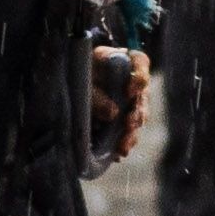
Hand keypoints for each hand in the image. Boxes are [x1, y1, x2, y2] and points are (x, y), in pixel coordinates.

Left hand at [90, 46, 151, 162]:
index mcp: (124, 60)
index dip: (139, 76)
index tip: (130, 91)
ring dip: (132, 133)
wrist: (72, 83)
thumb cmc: (80, 73)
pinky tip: (117, 154)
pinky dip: (124, 143)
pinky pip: (129, 132)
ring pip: (138, 117)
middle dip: (136, 114)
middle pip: (142, 96)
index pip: (140, 62)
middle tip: (128, 124)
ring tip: (123, 147)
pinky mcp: (124, 118)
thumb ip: (96, 94)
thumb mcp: (84, 78)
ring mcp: (131, 100)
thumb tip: (113, 113)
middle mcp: (132, 81)